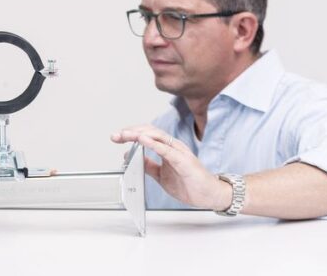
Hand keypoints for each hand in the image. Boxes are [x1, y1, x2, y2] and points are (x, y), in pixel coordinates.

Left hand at [111, 124, 231, 210]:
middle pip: (149, 131)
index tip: (116, 137)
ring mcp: (179, 152)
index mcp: (167, 148)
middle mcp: (173, 146)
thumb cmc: (189, 184)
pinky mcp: (184, 161)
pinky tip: (143, 141)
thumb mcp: (161, 175)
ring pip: (157, 136)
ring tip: (126, 135)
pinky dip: (153, 143)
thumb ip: (148, 166)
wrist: (210, 195)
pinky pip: (167, 149)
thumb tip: (129, 157)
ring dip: (139, 134)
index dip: (131, 134)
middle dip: (131, 131)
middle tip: (116, 135)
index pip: (146, 134)